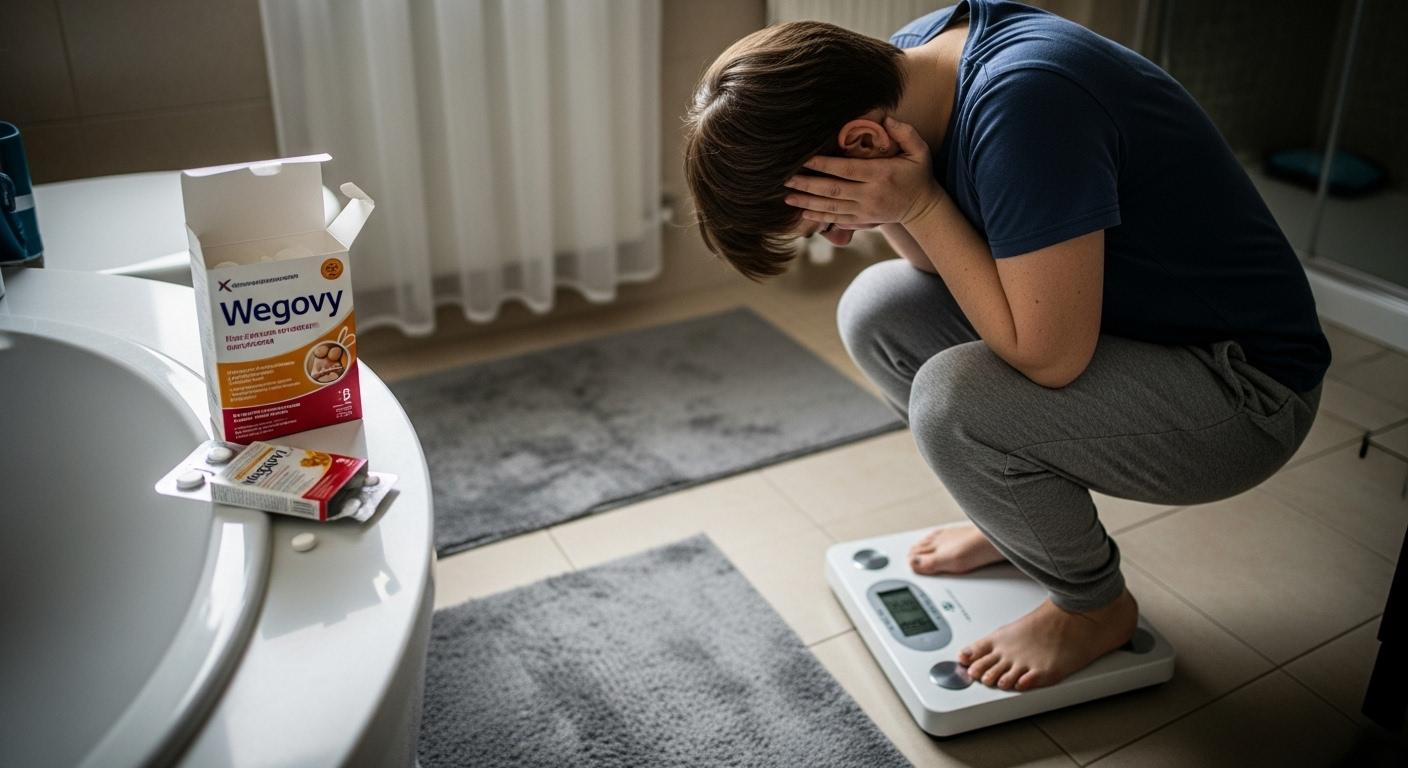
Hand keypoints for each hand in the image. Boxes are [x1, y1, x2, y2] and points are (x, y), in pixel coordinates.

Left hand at [783, 117, 943, 227]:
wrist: (923, 207)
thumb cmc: (918, 174)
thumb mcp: (919, 151)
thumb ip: (905, 132)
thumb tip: (886, 118)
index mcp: (881, 174)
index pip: (847, 170)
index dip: (824, 165)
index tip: (805, 160)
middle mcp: (871, 195)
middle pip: (834, 190)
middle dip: (808, 185)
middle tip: (786, 179)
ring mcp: (865, 211)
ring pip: (831, 208)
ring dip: (807, 203)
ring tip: (787, 197)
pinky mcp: (863, 221)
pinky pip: (837, 220)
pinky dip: (819, 217)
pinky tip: (802, 212)